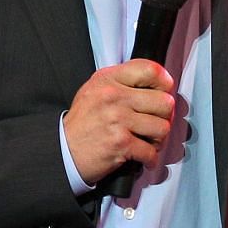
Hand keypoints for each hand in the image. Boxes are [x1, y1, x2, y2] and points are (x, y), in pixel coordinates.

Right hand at [63, 60, 175, 185]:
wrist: (63, 149)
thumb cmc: (83, 122)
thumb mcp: (95, 90)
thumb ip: (122, 83)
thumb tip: (157, 87)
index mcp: (109, 79)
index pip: (150, 70)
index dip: (164, 83)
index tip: (164, 92)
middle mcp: (113, 96)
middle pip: (164, 102)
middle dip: (164, 117)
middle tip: (156, 123)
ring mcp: (117, 119)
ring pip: (162, 127)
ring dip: (158, 139)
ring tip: (148, 141)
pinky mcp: (121, 143)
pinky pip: (151, 151)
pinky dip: (150, 158)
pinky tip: (143, 156)